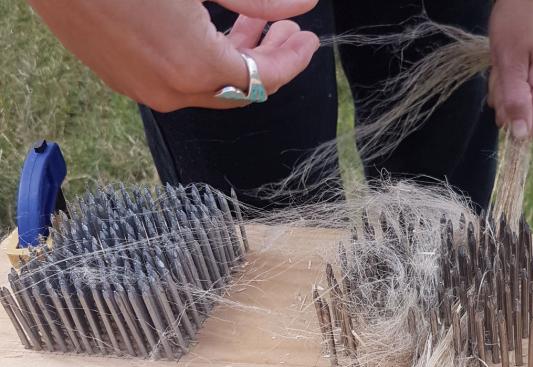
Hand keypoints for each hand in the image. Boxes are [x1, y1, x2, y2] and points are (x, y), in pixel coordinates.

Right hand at [27, 0, 320, 111]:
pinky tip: (212, 31)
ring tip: (255, 24)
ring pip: (208, 86)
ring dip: (237, 57)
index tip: (308, 40)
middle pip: (240, 89)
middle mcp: (172, 91)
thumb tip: (303, 5)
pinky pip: (177, 80)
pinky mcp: (122, 79)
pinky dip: (204, 61)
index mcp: (197, 68)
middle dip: (270, 60)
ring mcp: (144, 90)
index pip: (264, 79)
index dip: (292, 60)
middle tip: (289, 31)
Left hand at [488, 0, 532, 137]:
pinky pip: (521, 88)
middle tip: (502, 73)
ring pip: (519, 102)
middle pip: (523, 116)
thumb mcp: (510, 62)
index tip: (501, 97)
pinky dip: (509, 79)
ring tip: (505, 62)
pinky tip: (508, 62)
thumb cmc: (517, 23)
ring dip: (504, 87)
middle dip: (505, 99)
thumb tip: (520, 135)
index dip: (511, 120)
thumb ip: (515, 100)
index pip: (531, 128)